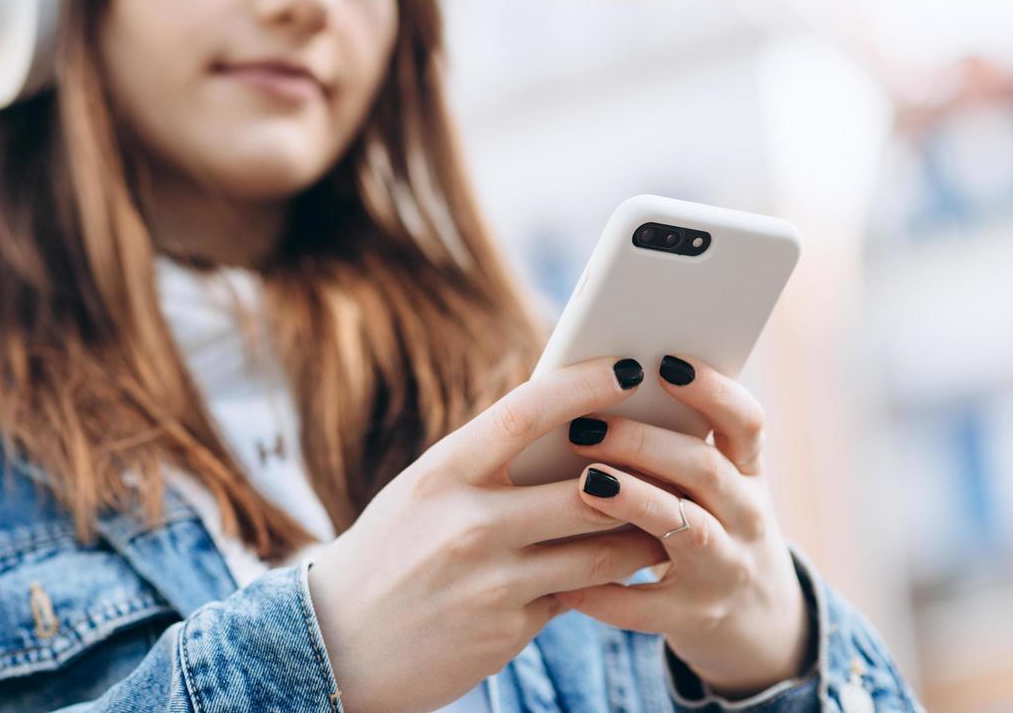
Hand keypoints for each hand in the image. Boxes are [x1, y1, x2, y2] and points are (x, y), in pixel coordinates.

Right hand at [307, 356, 669, 712]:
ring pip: (601, 547)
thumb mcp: (425, 493)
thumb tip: (567, 429)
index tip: (624, 367)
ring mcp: (492, 581)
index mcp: (443, 472)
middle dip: (639, 472)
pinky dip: (608, 577)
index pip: (526, 412)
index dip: (583, 385)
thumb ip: (487, 464)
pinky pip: (581, 592)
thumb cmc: (390, 553)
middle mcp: (469, 523)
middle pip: (587, 487)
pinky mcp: (510, 629)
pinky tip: (629, 564)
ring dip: (642, 531)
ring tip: (670, 512)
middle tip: (675, 450)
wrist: (336, 646)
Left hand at [553, 354, 811, 698]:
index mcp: (746, 472)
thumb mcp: (706, 481)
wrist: (750, 617)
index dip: (712, 390)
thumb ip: (667, 440)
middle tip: (585, 427)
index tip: (664, 362)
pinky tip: (562, 577)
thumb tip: (589, 382)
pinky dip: (605, 593)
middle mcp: (745, 517)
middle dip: (644, 443)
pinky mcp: (694, 617)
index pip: (745, 422)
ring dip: (636, 501)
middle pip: (705, 470)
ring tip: (584, 482)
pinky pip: (648, 606)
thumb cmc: (700, 520)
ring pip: (689, 531)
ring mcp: (724, 570)